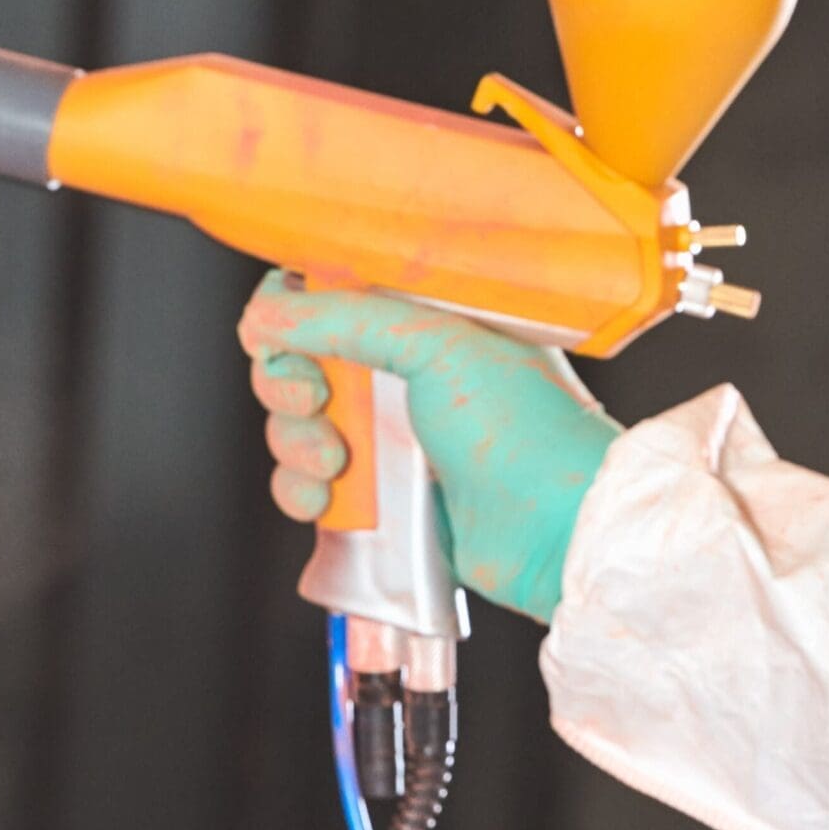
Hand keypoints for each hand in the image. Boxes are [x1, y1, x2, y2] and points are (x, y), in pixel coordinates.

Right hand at [238, 271, 621, 624]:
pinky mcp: (380, 497)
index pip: (330, 297)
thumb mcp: (440, 347)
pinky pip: (308, 485)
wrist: (558, 532)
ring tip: (339, 461)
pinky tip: (329, 497)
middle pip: (297, 361)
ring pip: (295, 426)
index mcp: (425, 322)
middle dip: (288, 383)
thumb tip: (270, 309)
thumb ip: (347, 318)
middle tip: (318, 399)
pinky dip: (303, 491)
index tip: (278, 332)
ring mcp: (391, 438)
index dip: (290, 310)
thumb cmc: (529, 433)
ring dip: (296, 443)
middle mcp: (404, 374)